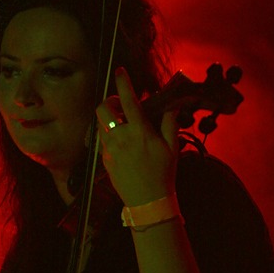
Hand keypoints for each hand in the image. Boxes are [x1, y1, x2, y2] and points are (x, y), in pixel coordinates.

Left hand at [96, 67, 178, 206]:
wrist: (148, 201)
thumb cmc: (163, 174)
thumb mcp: (172, 147)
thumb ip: (170, 123)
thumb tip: (172, 104)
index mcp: (140, 132)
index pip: (129, 101)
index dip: (123, 83)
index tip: (120, 70)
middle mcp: (121, 137)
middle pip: (103, 109)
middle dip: (109, 101)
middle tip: (121, 105)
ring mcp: (110, 149)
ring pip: (101, 124)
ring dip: (109, 119)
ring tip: (123, 125)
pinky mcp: (104, 159)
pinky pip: (102, 140)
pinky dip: (110, 135)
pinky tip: (122, 144)